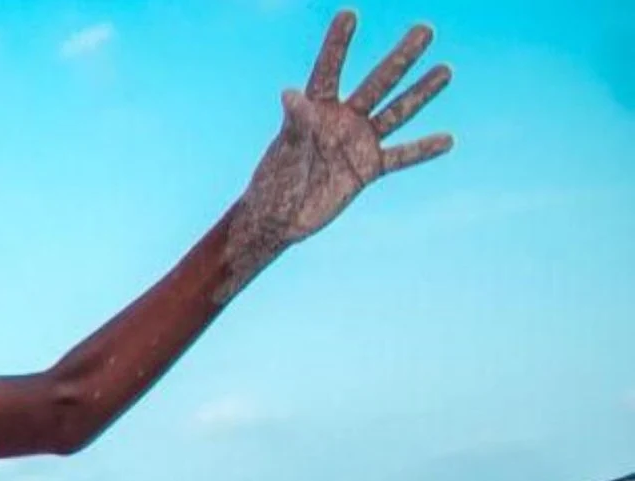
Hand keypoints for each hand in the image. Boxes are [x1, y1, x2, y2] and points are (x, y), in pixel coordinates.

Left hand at [231, 12, 451, 272]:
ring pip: (396, 111)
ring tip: (446, 69)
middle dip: (401, 57)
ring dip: (422, 92)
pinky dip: (422, 149)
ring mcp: (357, 143)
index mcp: (315, 111)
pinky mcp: (367, 169)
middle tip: (425, 29)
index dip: (337, 44)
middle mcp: (341, 120)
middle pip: (377, 82)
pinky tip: (447, 140)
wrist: (277, 220)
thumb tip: (290, 93)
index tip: (348, 13)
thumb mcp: (284, 151)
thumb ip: (294, 122)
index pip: (328, 70)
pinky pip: (401, 157)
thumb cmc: (273, 184)